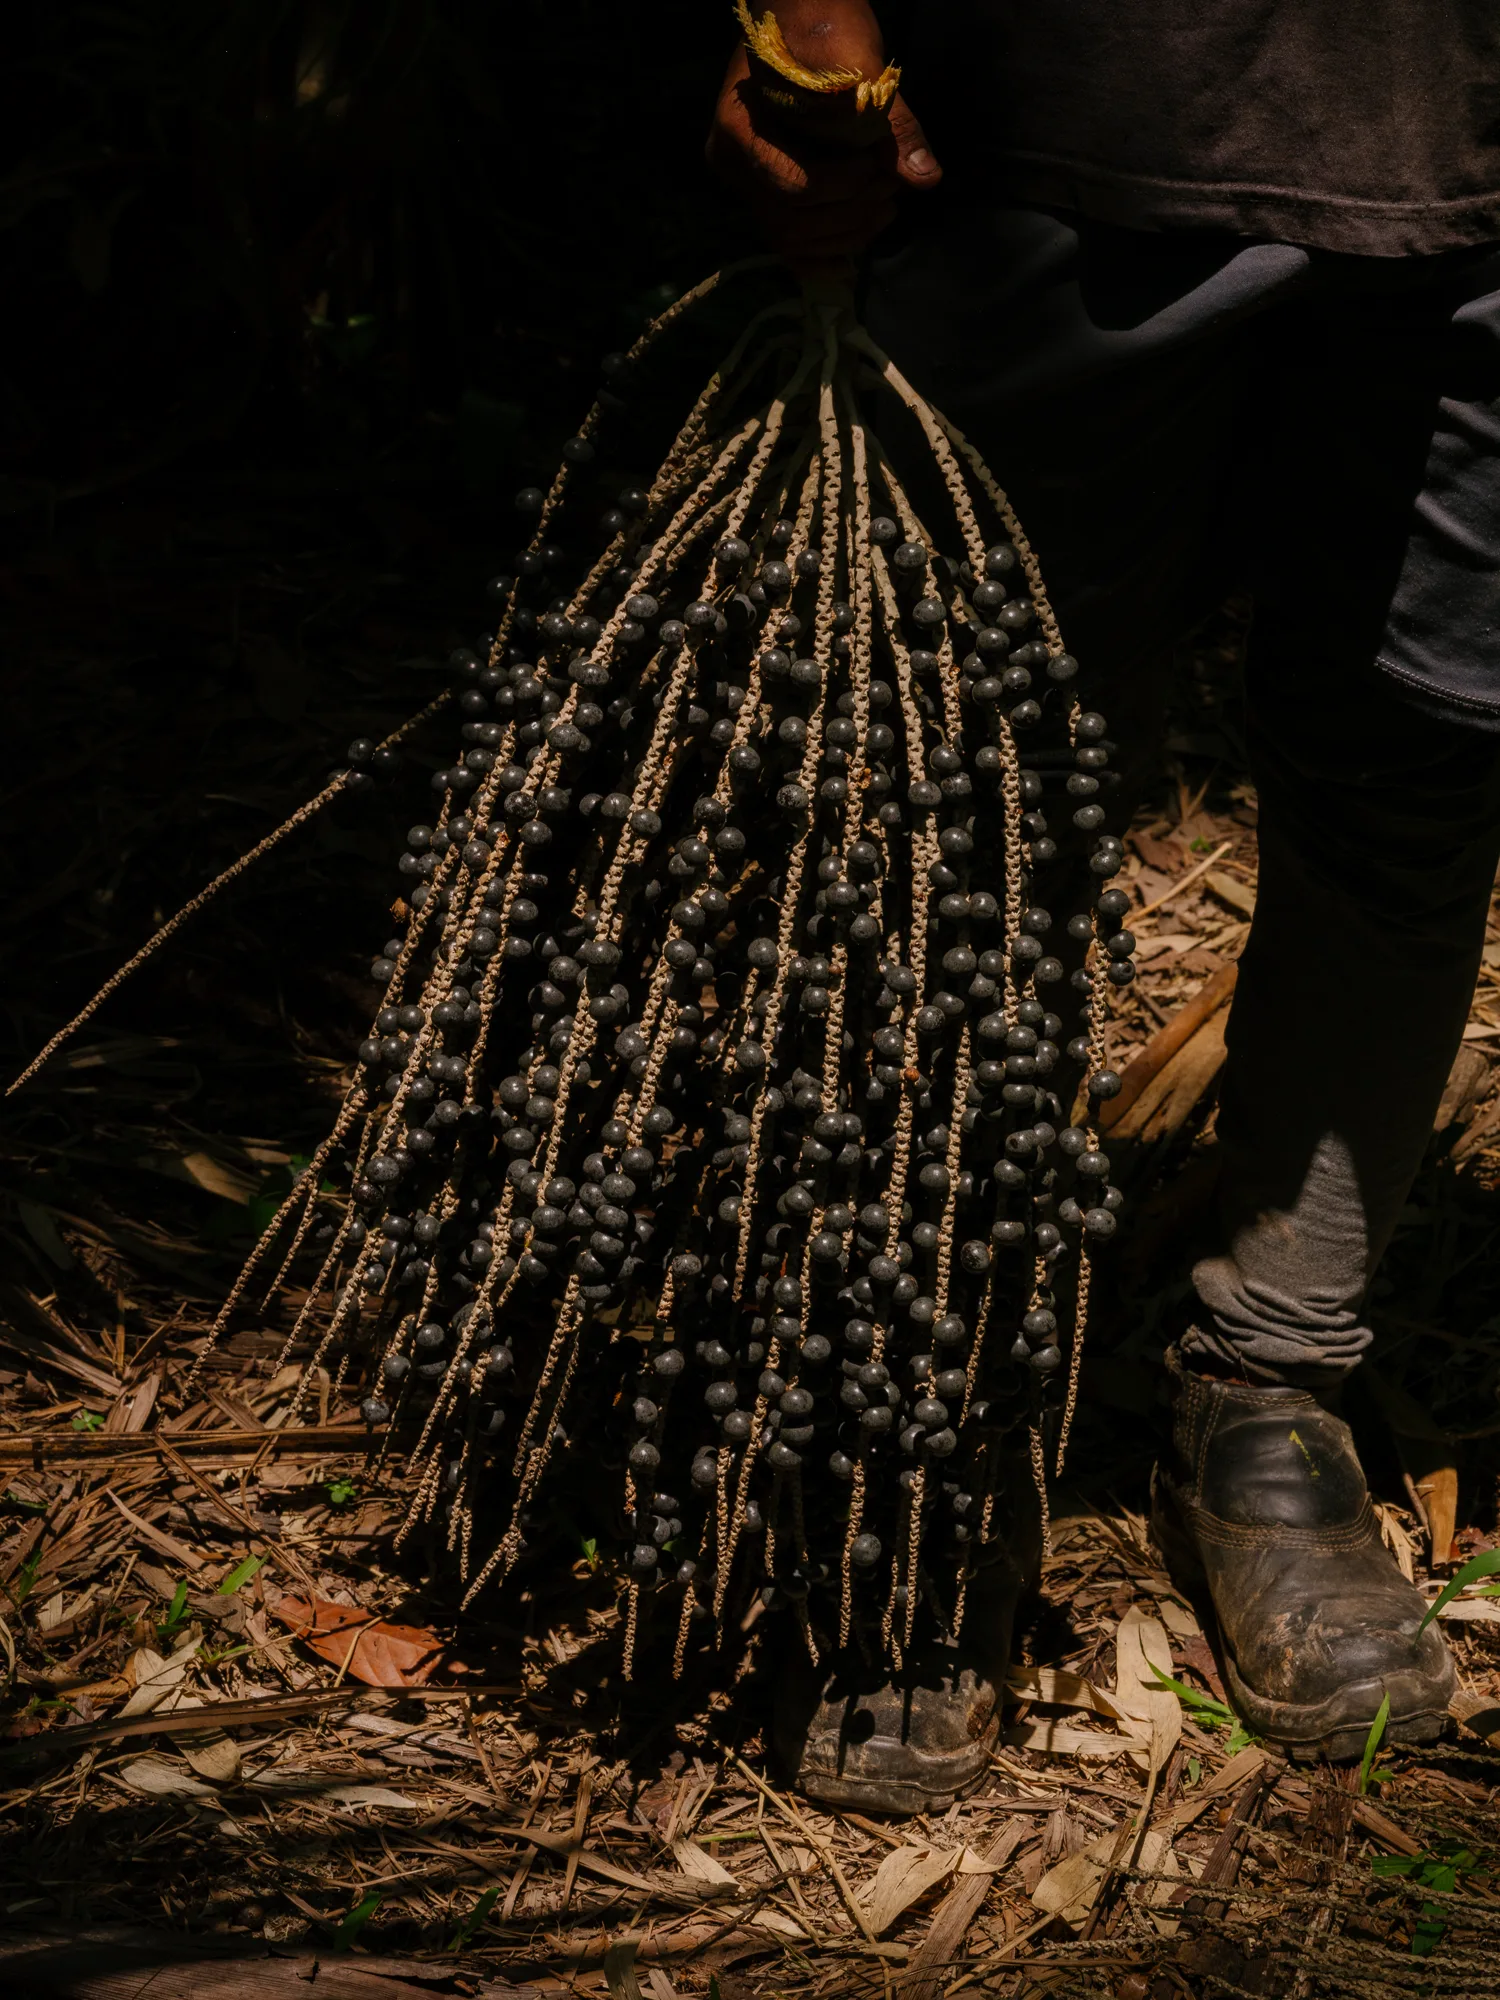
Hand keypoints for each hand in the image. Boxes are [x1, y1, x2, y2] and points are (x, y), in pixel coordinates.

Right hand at [706, 4, 940, 273]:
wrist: (800, 12)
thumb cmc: (821, 25)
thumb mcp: (858, 62)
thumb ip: (892, 123)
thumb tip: (924, 179)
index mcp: (738, 130)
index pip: (790, 184)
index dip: (842, 187)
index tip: (878, 166)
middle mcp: (732, 166)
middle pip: (789, 222)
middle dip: (848, 214)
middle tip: (890, 187)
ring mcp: (746, 184)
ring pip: (791, 240)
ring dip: (845, 234)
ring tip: (886, 206)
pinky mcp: (766, 195)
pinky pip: (791, 243)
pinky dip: (826, 251)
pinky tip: (860, 241)